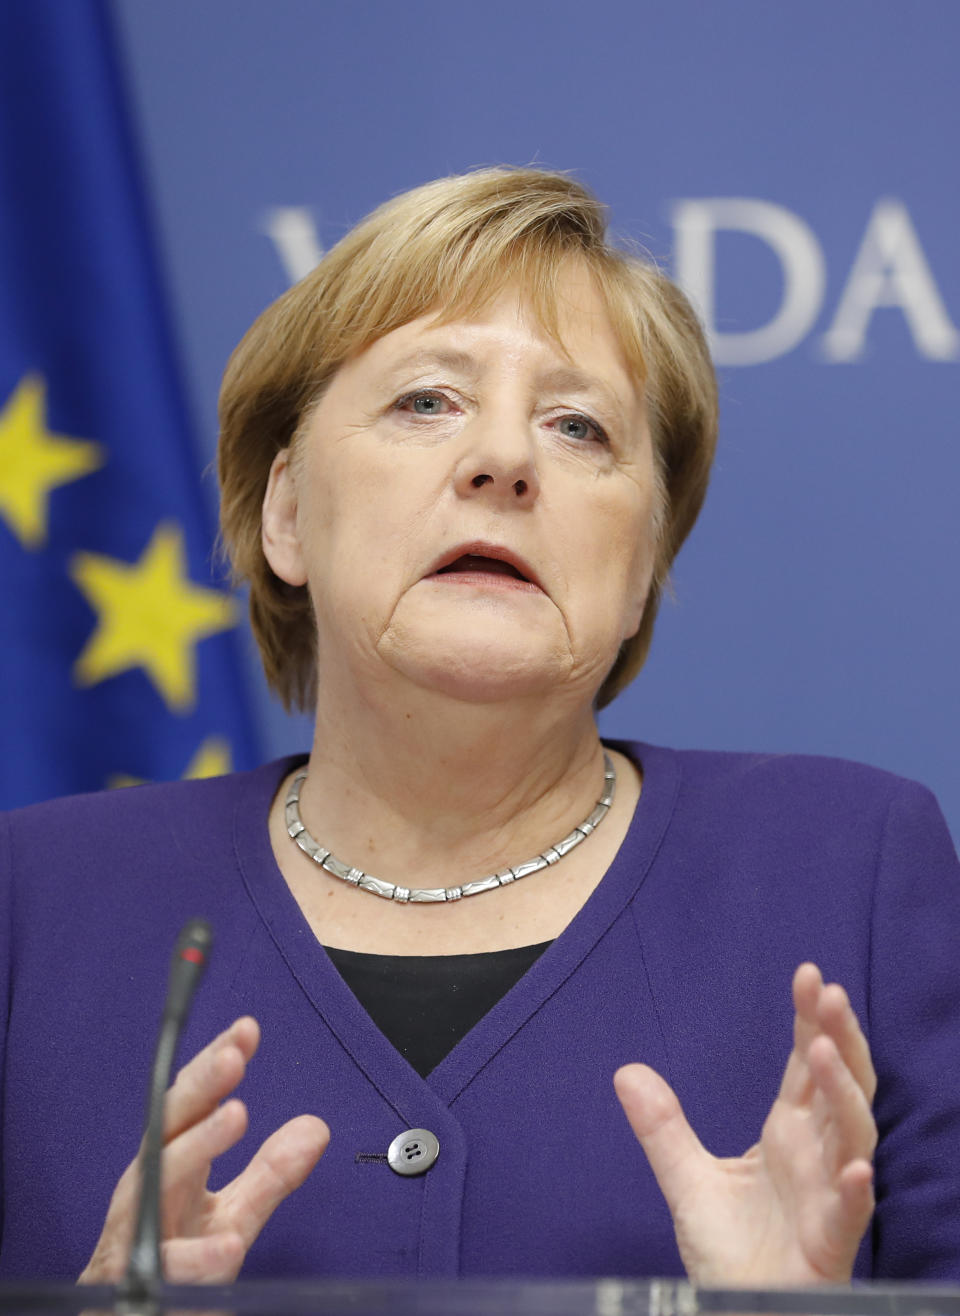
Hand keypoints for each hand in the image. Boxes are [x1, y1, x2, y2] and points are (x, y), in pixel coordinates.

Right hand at [79, 1017, 328, 1283]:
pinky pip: (164, 1272)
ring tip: (235, 1115)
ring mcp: (136, 1240)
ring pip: (155, 1187)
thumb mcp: (232, 1214)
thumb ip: (270, 1173)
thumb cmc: (176, 1265)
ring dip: (194, 1146)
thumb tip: (315, 1127)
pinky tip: (226, 1246)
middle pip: (168, 1129)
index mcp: (172, 1170)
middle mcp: (149, 1195)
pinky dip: (195, 1259)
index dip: (215, 1068)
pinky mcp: (135, 1288)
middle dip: (199, 1088)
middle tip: (231, 1056)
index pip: (191, 1108)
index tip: (245, 1031)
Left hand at [614, 964, 876, 1284]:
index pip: (805, 1066)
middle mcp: (814, 1155)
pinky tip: (853, 1167)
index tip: (809, 975)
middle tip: (831, 992)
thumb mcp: (687, 1180)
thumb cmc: (729, 1253)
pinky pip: (850, 1213)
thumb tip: (626, 1071)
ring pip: (851, 1135)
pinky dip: (854, 1188)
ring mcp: (827, 1196)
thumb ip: (663, 1127)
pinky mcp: (829, 1242)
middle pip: (840, 1086)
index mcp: (787, 1134)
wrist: (737, 1314)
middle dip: (840, 1038)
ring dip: (844, 1094)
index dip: (811, 1021)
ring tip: (825, 1051)